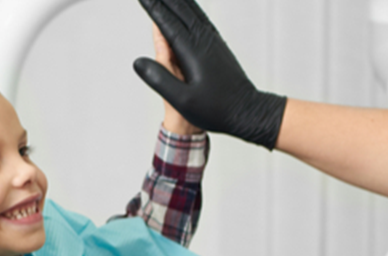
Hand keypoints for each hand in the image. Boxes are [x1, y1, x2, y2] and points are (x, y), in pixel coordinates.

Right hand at [134, 0, 284, 147]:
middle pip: (181, 11)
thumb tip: (138, 62)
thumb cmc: (217, 110)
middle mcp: (204, 41)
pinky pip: (202, 20)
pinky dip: (192, 9)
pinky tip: (190, 8)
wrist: (248, 111)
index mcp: (192, 51)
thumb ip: (159, 79)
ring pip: (193, 12)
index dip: (153, 7)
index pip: (167, 23)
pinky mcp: (219, 46)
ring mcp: (213, 42)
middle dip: (165, 0)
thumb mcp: (182, 100)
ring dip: (179, 1)